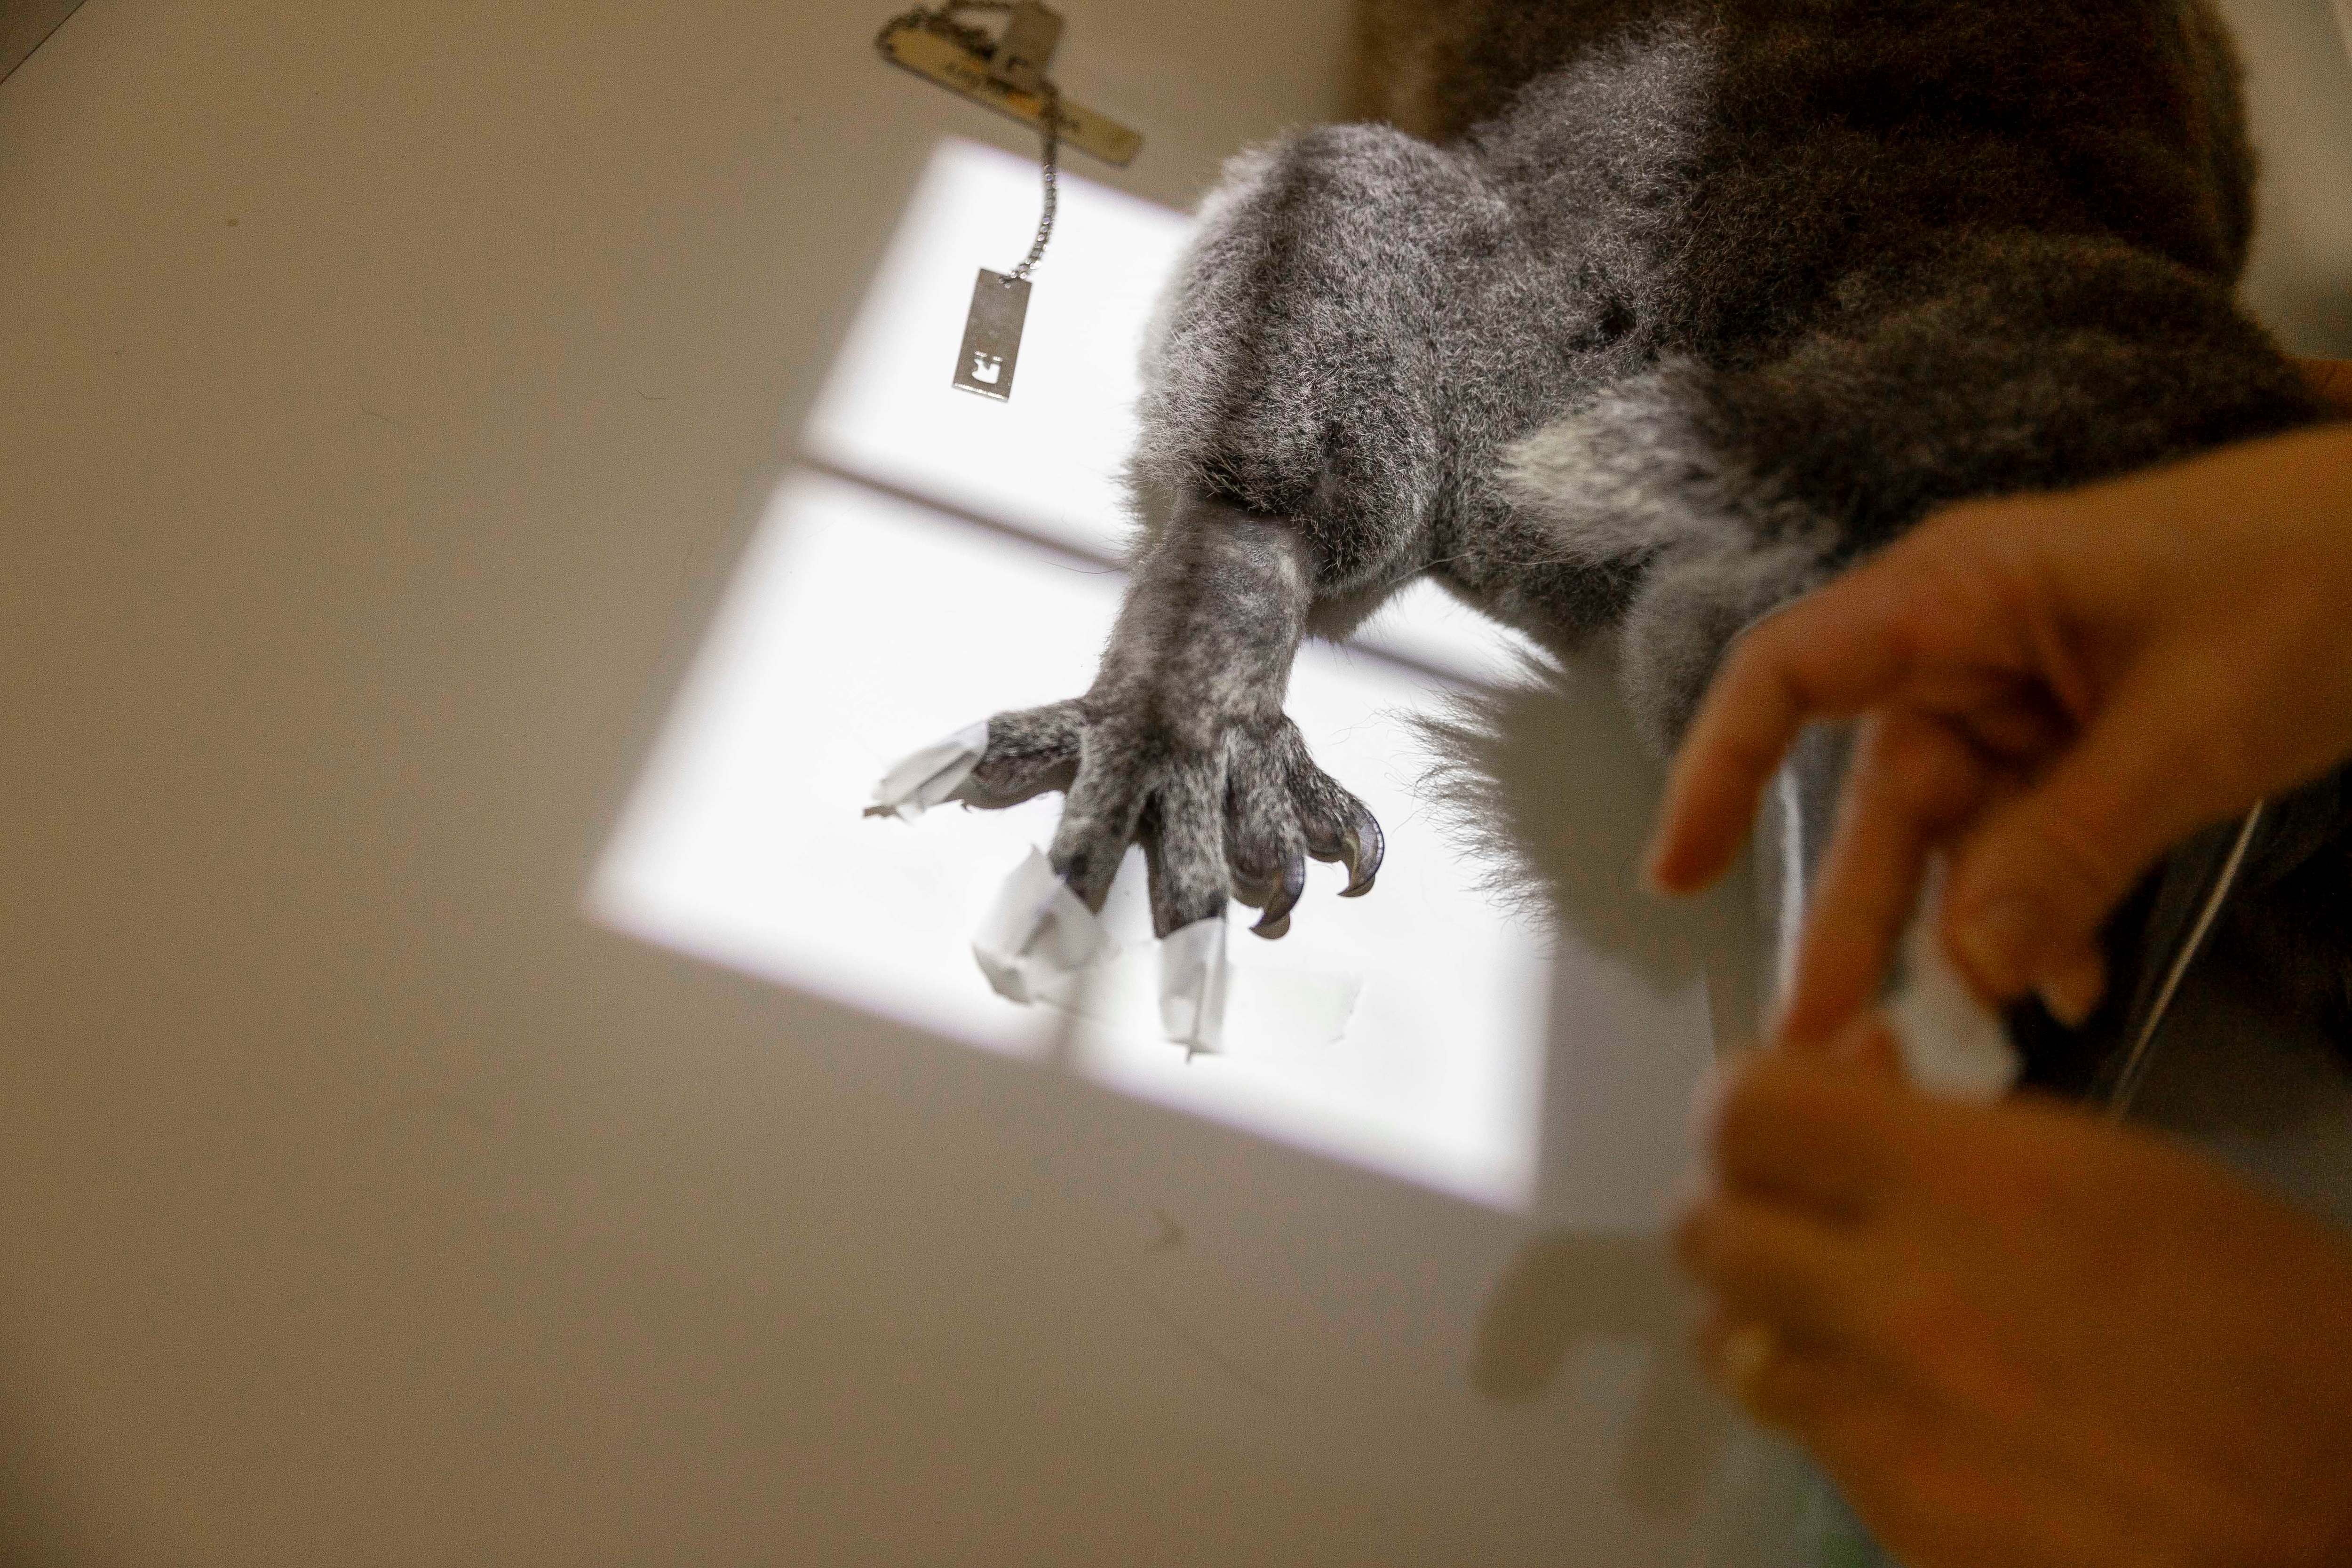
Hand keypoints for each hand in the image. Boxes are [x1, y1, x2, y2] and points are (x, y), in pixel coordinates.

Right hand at [1645, 387, 2351, 1043]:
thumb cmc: (2319, 576)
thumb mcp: (2191, 726)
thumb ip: (2070, 849)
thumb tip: (1966, 967)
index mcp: (1957, 593)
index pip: (1789, 674)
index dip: (1718, 770)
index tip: (1678, 877)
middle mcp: (1964, 641)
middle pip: (1875, 789)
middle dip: (1856, 916)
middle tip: (1823, 1033)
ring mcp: (2024, 690)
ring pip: (1956, 834)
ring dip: (1966, 936)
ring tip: (1960, 1047)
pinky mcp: (2081, 731)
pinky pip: (2032, 838)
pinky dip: (2049, 913)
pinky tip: (2069, 987)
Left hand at [1677, 1044, 2351, 1567]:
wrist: (2344, 1519)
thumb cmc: (2277, 1333)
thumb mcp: (2123, 1178)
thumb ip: (1961, 1131)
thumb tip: (1856, 1080)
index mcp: (1971, 1188)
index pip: (1746, 1110)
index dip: (1752, 1107)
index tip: (1789, 1120)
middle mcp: (1900, 1300)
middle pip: (1705, 1227)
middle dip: (1742, 1208)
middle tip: (1804, 1218)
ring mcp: (1890, 1424)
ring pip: (1731, 1342)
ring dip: (1769, 1316)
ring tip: (1851, 1317)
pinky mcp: (1900, 1525)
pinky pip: (1807, 1441)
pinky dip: (1834, 1413)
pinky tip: (1916, 1412)